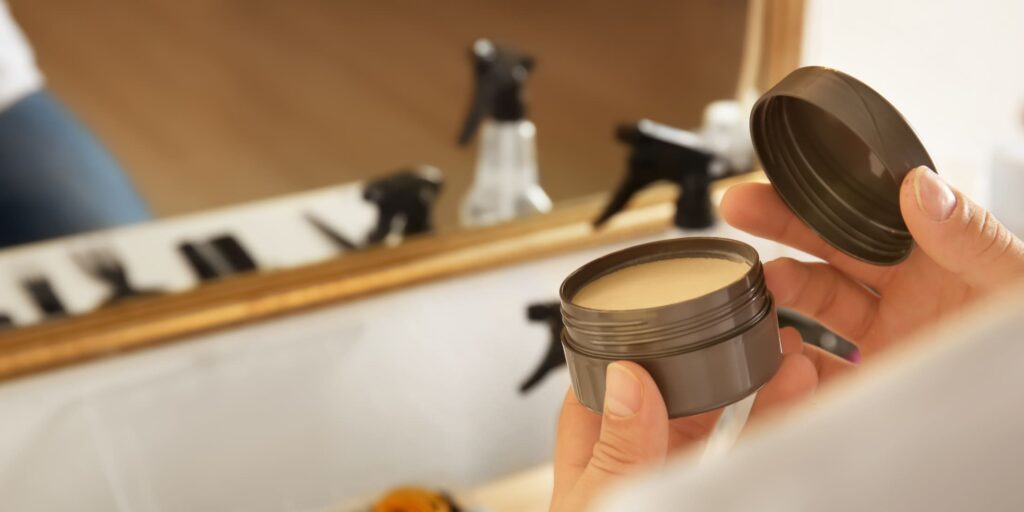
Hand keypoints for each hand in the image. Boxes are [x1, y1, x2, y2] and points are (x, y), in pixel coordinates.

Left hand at [550, 328, 846, 511]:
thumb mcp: (602, 498)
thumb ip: (619, 446)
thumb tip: (626, 377)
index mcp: (595, 433)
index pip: (622, 365)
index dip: (663, 335)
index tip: (707, 318)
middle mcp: (638, 441)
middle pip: (687, 382)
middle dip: (732, 355)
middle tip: (776, 336)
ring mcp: (679, 464)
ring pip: (726, 412)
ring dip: (764, 384)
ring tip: (800, 360)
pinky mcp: (711, 482)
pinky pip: (747, 446)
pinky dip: (775, 422)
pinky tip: (801, 400)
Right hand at [720, 166, 1023, 356]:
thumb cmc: (1022, 341)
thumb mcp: (1012, 280)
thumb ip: (971, 235)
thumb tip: (920, 187)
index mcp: (941, 256)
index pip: (870, 213)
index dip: (824, 194)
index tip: (783, 179)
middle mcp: (909, 294)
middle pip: (829, 250)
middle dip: (779, 225)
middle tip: (738, 208)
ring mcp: (888, 340)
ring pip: (815, 306)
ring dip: (781, 292)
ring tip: (761, 287)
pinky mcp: (873, 388)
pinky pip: (817, 373)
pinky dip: (790, 361)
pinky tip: (781, 350)